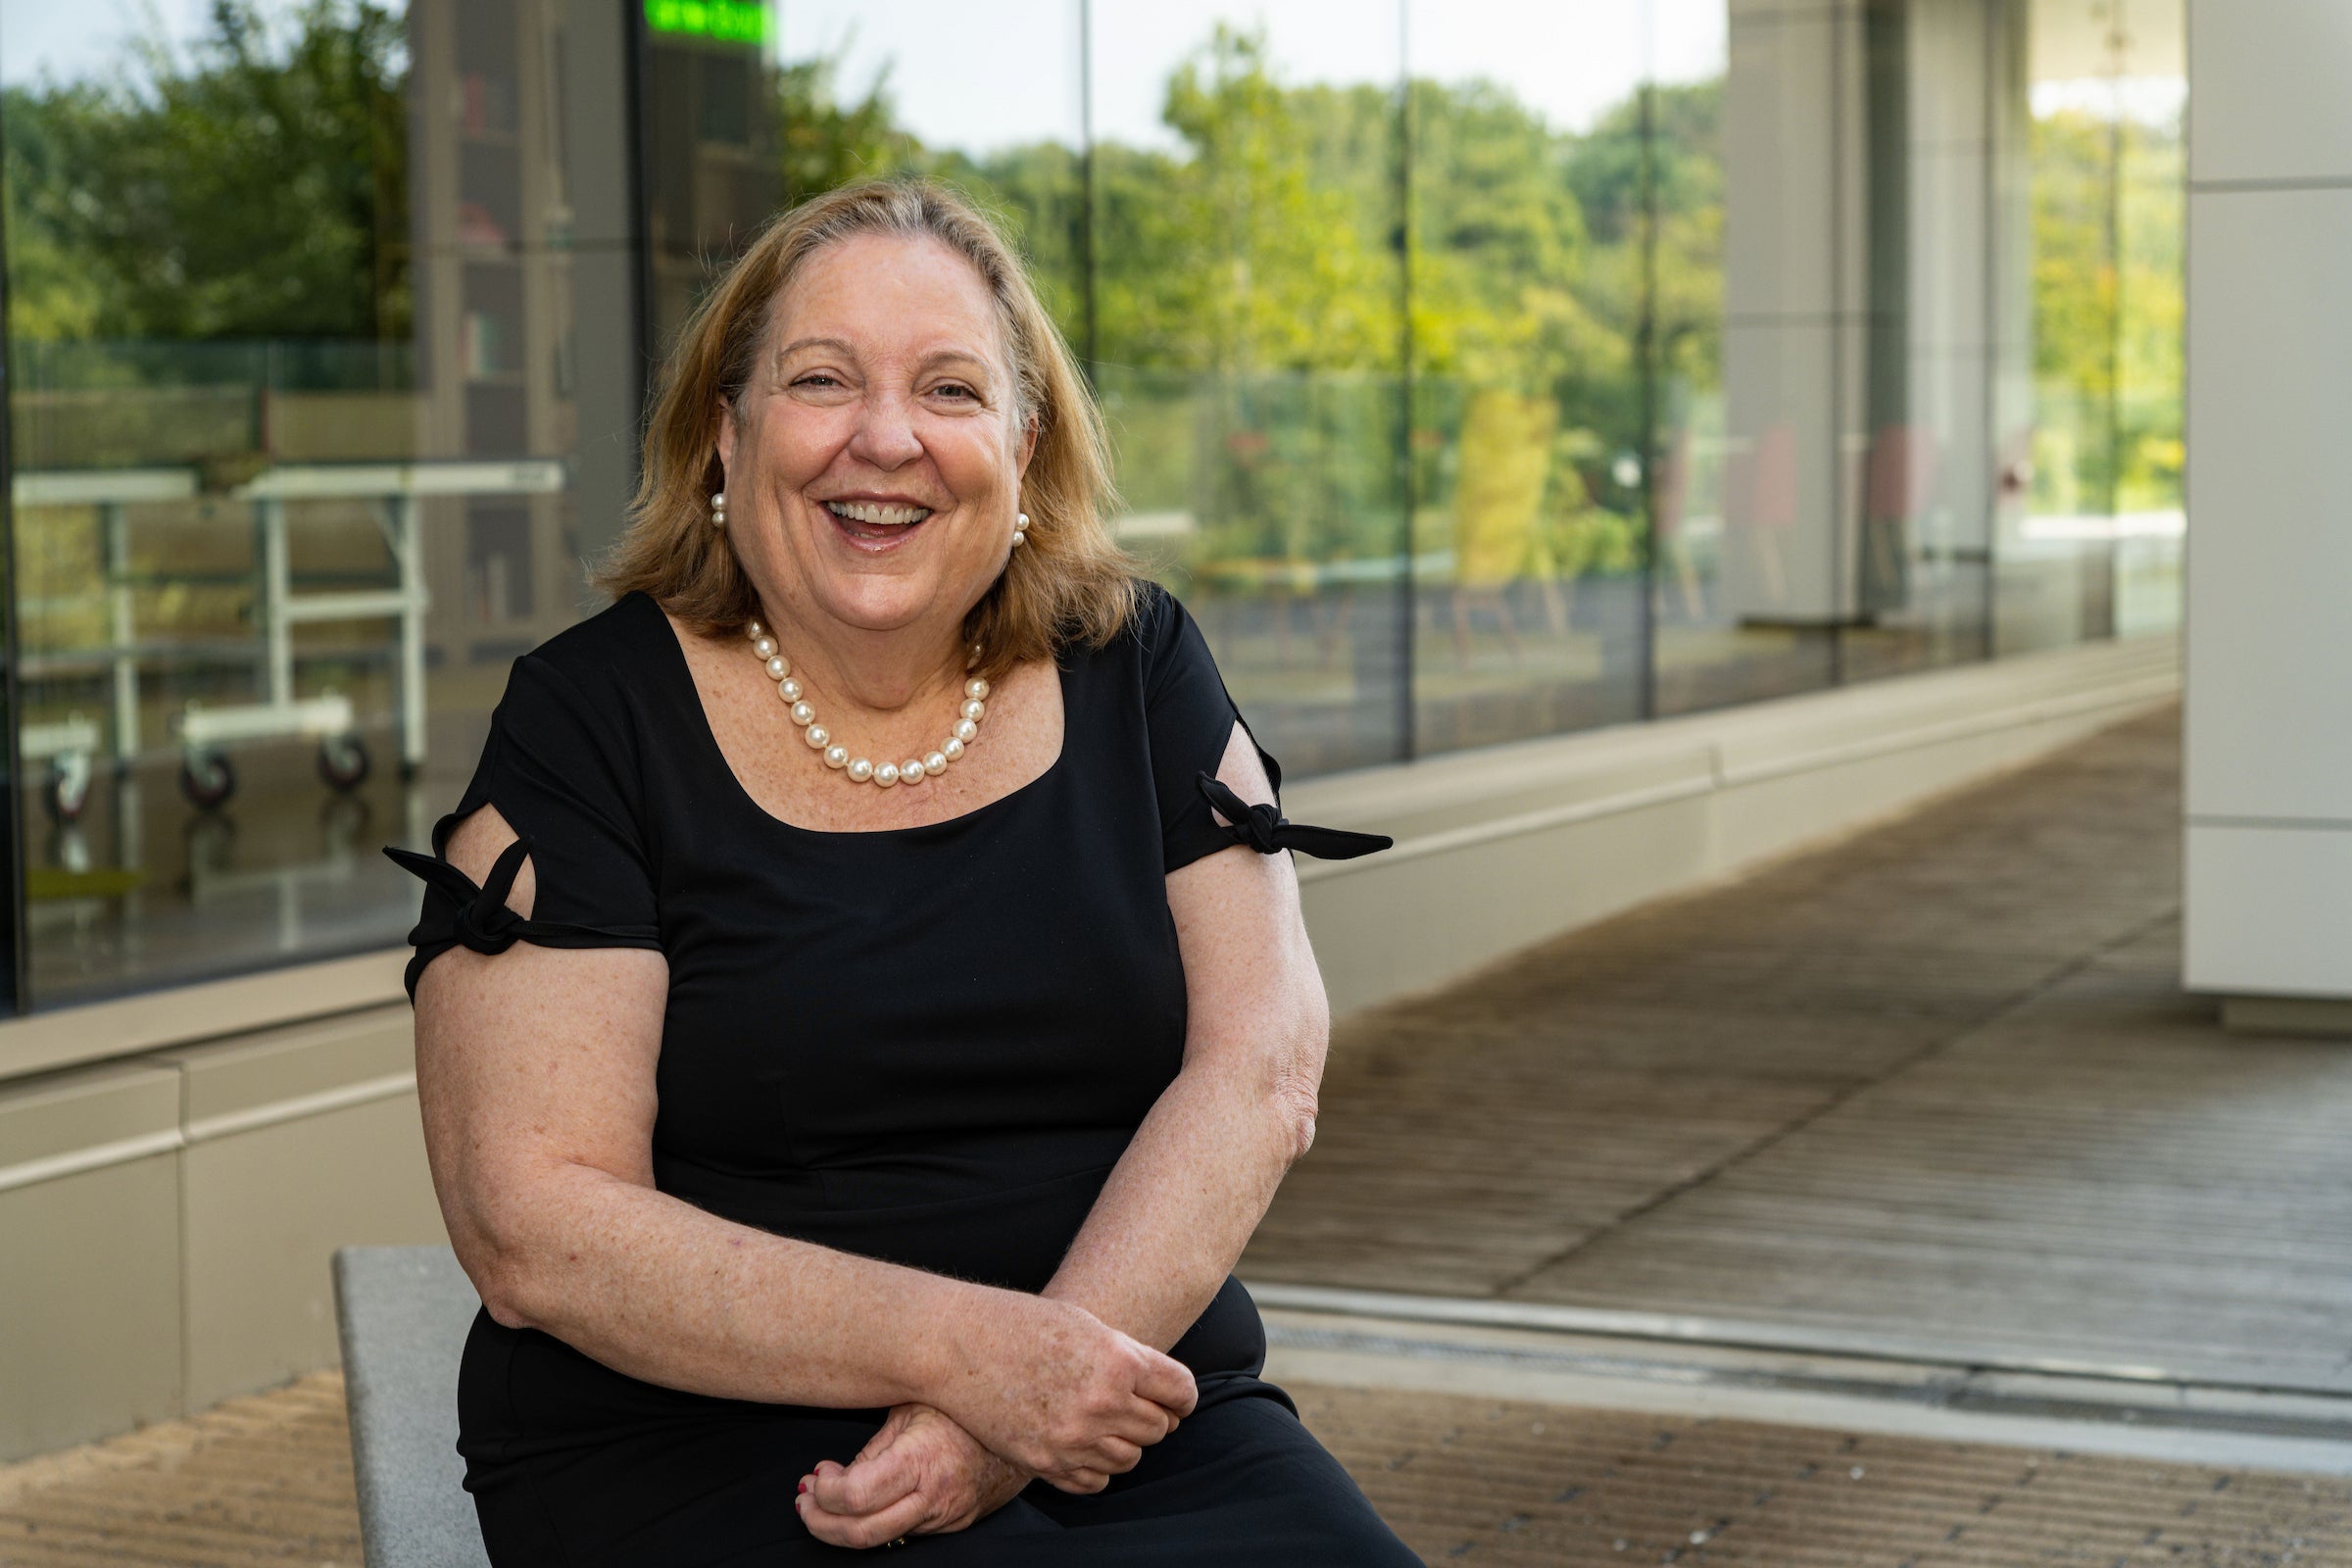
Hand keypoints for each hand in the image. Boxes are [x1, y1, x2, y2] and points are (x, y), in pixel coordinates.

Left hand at [796, 1404, 1028, 1547]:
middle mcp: (937, 1495)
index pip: (858, 1496)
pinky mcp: (954, 1522)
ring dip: (843, 1524)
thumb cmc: (964, 1402)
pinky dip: (876, 1519)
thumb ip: (873, 1448)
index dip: (825, 1494)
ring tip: (824, 1500)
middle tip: (804, 1502)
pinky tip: (864, 1499)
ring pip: (882, 1538)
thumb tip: (829, 1478)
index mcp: (923, 1459)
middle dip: (821, 1523)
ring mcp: (947, 1515)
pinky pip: (905, 1529)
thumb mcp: (911, 1406)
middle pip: (863, 1533)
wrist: (1026, 1419)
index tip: (815, 1475)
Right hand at [929, 1293, 1195, 1492]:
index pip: (1180, 1392)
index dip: (1181, 1395)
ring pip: (1130, 1458)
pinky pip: (1094, 1482)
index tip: (1175, 1396)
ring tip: (1107, 1422)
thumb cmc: (1022, 1325)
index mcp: (1119, 1362)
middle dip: (1155, 1416)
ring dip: (1127, 1442)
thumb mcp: (1087, 1326)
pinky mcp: (1044, 1462)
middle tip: (1137, 1405)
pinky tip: (1086, 1444)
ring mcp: (1073, 1438)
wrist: (957, 1345)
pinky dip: (1098, 1468)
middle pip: (1159, 1428)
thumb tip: (1162, 1390)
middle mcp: (1102, 1404)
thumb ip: (1128, 1358)